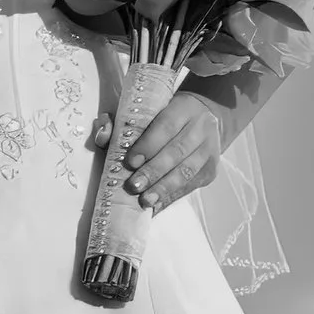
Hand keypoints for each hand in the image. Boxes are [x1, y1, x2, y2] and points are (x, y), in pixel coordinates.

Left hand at [123, 90, 226, 210]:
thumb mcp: (146, 112)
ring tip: (146, 200)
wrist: (204, 117)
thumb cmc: (164, 117)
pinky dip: (172, 196)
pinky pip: (192, 185)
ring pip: (187, 171)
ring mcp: (209, 150)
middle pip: (177, 151)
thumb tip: (102, 131)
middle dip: (154, 171)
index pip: (166, 126)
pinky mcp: (211, 169)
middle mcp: (201, 128)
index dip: (148, 145)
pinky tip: (157, 204)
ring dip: (165, 187)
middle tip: (134, 186)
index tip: (130, 162)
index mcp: (182, 109)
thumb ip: (120, 122)